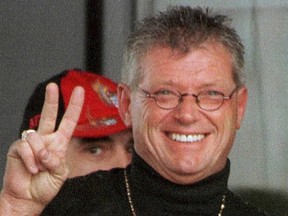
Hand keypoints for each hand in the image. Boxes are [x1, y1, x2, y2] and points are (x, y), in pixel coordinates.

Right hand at [0, 83, 83, 213]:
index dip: (75, 107)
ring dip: (39, 156)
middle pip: (48, 116)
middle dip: (51, 100)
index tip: (79, 91)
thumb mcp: (60, 173)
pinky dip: (30, 161)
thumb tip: (45, 150)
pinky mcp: (17, 148)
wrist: (28, 198)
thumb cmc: (45, 185)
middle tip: (52, 86)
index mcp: (59, 143)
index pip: (69, 121)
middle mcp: (45, 139)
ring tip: (39, 168)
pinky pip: (25, 148)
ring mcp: (31, 143)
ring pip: (36, 138)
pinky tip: (31, 169)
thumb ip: (56, 160)